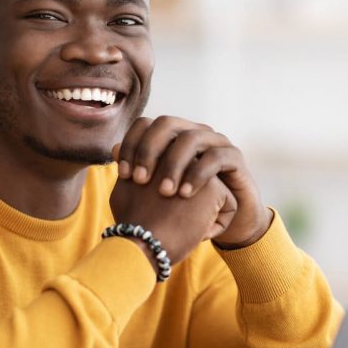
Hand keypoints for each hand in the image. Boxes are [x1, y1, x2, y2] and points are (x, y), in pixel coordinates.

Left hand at [113, 116, 271, 248]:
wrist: (221, 224)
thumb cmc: (183, 208)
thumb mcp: (156, 191)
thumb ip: (137, 169)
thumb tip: (113, 149)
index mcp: (171, 137)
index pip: (145, 125)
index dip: (131, 145)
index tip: (122, 175)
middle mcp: (192, 133)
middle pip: (166, 124)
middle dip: (149, 151)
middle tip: (141, 180)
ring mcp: (214, 142)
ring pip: (191, 138)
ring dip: (174, 164)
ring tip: (165, 192)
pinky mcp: (234, 157)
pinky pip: (216, 157)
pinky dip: (199, 174)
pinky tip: (186, 194)